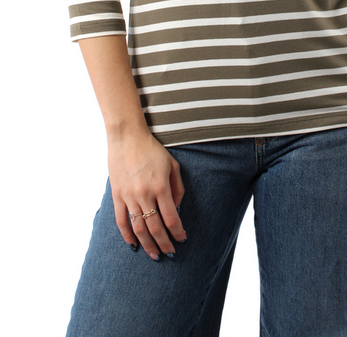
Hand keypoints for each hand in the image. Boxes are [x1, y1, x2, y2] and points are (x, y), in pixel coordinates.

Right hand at [107, 130, 186, 259]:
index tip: (182, 239)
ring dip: (147, 245)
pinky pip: (121, 221)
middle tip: (170, 254)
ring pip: (138, 228)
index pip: (171, 218)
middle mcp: (145, 195)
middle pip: (155, 228)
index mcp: (161, 187)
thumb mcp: (172, 165)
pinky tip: (133, 245)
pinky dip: (127, 235)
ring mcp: (129, 196)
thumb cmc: (152, 150)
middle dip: (164, 244)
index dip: (178, 232)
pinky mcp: (117, 195)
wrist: (127, 137)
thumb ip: (177, 188)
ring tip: (154, 255)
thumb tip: (176, 208)